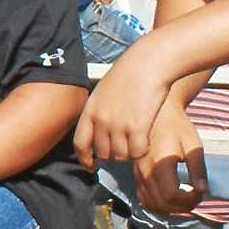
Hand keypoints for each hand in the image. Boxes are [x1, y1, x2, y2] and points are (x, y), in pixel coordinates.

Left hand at [75, 38, 173, 169]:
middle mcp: (101, 121)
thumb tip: (98, 130)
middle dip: (113, 154)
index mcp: (90, 111)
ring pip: (121, 156)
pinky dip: (142, 150)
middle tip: (125, 146)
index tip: (92, 165)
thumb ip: (98, 111)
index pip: (80, 144)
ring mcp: (119, 125)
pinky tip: (146, 140)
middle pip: (103, 153)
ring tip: (137, 140)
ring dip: (129, 152)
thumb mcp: (103, 91)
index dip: (85, 159)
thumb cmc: (129, 73)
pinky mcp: (138, 128)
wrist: (148, 63)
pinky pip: (137, 152)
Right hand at [133, 101, 206, 213]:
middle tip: (196, 198)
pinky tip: (170, 199)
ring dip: (170, 208)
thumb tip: (203, 190)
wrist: (157, 115)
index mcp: (160, 164)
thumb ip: (198, 169)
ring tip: (185, 200)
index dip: (189, 200)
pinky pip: (144, 199)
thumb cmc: (177, 127)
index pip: (172, 195)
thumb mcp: (192, 145)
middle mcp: (145, 172)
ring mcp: (138, 175)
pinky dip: (158, 205)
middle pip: (162, 203)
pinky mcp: (136, 176)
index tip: (200, 192)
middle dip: (182, 207)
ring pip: (152, 204)